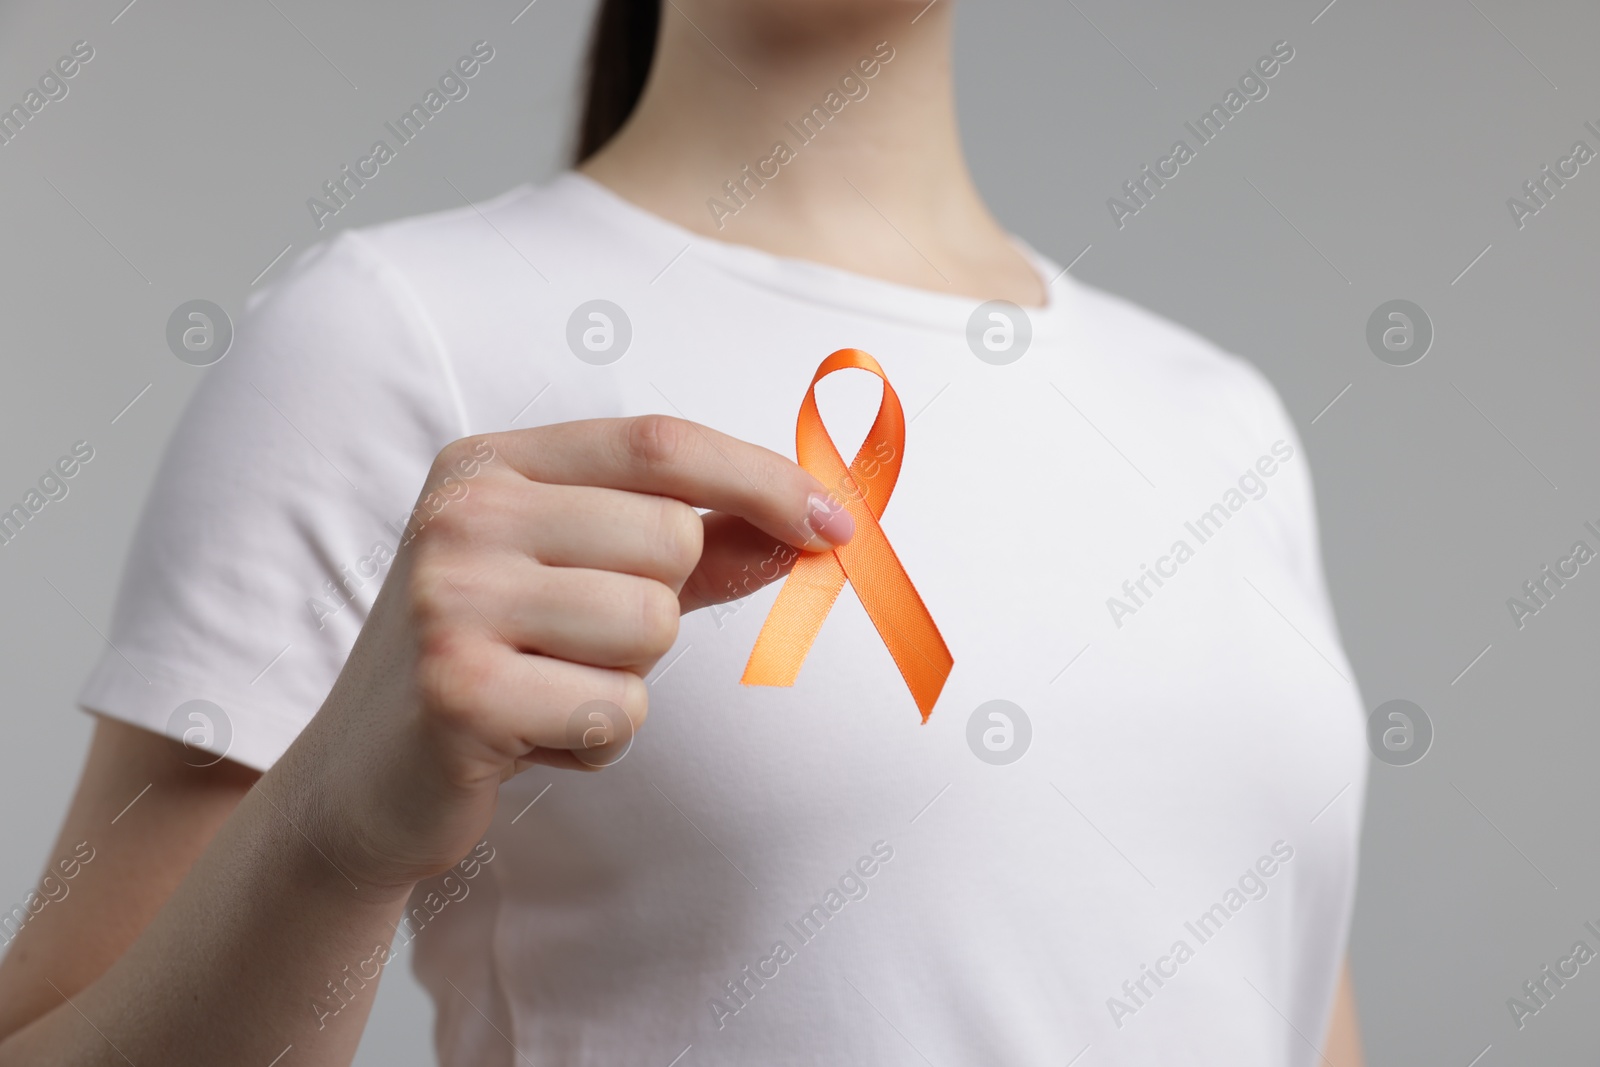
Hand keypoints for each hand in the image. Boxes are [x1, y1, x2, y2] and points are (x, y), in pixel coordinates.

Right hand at [276, 415, 853, 893]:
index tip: (836, 522)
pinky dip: (595, 741)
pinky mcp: (459, 691)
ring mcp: (452, 599)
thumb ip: (689, 546)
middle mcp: (462, 515)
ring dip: (626, 680)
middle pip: (671, 539)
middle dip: (661, 608)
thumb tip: (805, 525)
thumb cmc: (490, 661)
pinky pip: (617, 711)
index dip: (761, 478)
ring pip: (652, 628)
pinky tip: (529, 738)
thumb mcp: (577, 579)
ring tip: (549, 689)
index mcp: (490, 466)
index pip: (658, 443)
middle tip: (579, 644)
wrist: (363, 778)